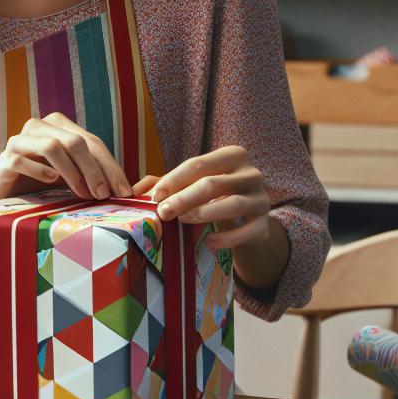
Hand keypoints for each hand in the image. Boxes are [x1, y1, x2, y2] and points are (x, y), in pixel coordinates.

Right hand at [0, 112, 132, 207]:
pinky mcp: (4, 157)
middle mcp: (40, 126)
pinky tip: (50, 183)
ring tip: (83, 194)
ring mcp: (20, 139)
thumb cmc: (38, 188)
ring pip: (55, 146)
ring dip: (73, 173)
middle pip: (77, 142)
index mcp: (59, 126)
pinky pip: (25, 160)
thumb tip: (146, 185)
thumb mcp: (74, 181)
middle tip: (105, 195)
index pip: (93, 143)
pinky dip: (40, 171)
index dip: (111, 166)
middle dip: (96, 170)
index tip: (124, 192)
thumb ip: (103, 179)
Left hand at [147, 145, 271, 252]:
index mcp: (233, 156)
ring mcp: (261, 198)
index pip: (199, 164)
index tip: (155, 196)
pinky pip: (247, 231)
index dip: (174, 179)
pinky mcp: (265, 224)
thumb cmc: (215, 196)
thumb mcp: (193, 185)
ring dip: (203, 213)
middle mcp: (251, 174)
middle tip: (163, 212)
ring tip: (182, 221)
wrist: (248, 220)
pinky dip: (227, 238)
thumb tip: (131, 191)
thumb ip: (164, 183)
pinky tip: (209, 242)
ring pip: (232, 204)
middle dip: (184, 198)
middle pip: (213, 184)